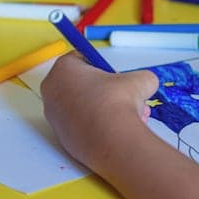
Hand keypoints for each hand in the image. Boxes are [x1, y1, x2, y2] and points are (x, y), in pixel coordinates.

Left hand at [40, 53, 157, 166]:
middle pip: (80, 83)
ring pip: (82, 106)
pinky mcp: (61, 137)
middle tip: (122, 94)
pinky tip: (117, 130)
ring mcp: (54, 117)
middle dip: (104, 89)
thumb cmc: (118, 102)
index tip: (116, 74)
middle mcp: (52, 91)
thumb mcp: (140, 80)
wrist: (111, 140)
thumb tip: (147, 84)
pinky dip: (98, 125)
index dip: (102, 65)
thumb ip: (141, 77)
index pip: (80, 58)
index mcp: (63, 69)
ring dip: (105, 108)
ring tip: (127, 115)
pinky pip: (81, 125)